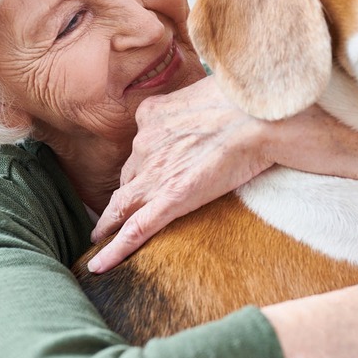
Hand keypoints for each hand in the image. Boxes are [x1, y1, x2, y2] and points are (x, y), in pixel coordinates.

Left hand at [88, 76, 272, 271]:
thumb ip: (197, 105)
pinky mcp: (171, 200)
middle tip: (119, 210)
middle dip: (125, 193)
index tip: (141, 174)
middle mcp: (146, 144)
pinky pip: (136, 230)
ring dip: (108, 222)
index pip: (142, 147)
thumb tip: (210, 110)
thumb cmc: (245, 103)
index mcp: (153, 115)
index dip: (140, 164)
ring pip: (122, 205)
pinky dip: (115, 250)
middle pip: (129, 176)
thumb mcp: (209, 92)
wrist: (258, 118)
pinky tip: (100, 266)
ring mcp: (155, 174)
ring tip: (99, 239)